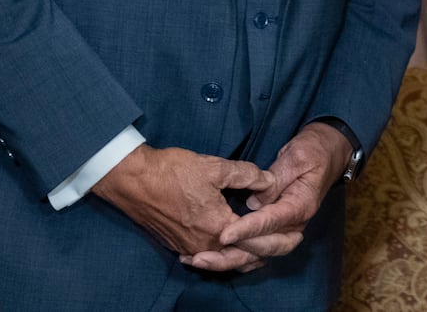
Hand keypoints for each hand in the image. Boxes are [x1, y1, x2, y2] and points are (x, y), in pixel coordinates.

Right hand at [91, 144, 274, 261]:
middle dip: (262, 251)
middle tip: (284, 243)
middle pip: (239, 257)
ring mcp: (187, 247)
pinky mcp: (175, 245)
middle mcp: (203, 244)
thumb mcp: (216, 167)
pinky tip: (230, 247)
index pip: (254, 239)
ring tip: (260, 246)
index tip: (294, 235)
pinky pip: (205, 257)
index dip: (274, 235)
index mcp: (217, 226)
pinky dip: (221, 255)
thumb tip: (269, 181)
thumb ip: (248, 175)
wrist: (133, 180)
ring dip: (241, 255)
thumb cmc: (173, 172)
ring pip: (222, 260)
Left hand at [185, 122, 351, 272]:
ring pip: (260, 255)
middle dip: (235, 254)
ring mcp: (287, 228)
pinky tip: (212, 257)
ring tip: (201, 260)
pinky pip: (256, 251)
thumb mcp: (296, 158)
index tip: (224, 235)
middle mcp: (296, 223)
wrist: (327, 151)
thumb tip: (254, 202)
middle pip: (266, 248)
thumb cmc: (312, 151)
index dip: (247, 230)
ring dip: (231, 261)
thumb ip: (275, 179)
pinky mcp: (276, 229)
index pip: (272, 222)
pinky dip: (236, 257)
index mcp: (301, 205)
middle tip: (204, 255)